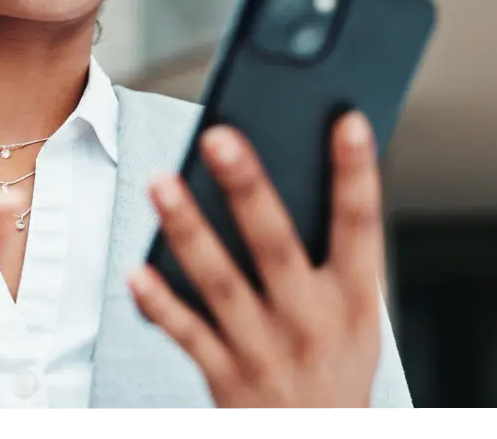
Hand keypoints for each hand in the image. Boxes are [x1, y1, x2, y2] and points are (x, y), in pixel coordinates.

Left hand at [129, 111, 383, 410]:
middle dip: (248, 188)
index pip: (360, 225)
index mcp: (354, 298)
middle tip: (218, 136)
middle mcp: (311, 321)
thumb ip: (327, 250)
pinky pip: (187, 335)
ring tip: (161, 182)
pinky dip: (160, 304)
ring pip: (220, 283)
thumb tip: (289, 162)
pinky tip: (136, 271)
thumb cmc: (333, 357)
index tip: (345, 121)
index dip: (356, 173)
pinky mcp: (226, 375)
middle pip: (276, 245)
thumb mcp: (354, 310)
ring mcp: (265, 349)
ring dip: (188, 230)